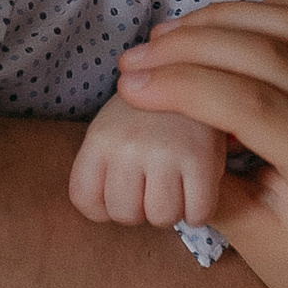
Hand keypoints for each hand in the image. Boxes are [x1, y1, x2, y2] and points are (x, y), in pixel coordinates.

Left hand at [68, 88, 229, 233]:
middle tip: (153, 188)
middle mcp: (127, 145)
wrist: (195, 70)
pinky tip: (198, 192)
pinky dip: (199, 212)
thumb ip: (102, 166)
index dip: (104, 208)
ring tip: (177, 188)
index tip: (123, 191)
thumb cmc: (150, 112)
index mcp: (99, 139)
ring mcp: (164, 151)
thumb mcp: (111, 127)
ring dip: (172, 211)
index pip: (86, 202)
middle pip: (124, 214)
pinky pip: (197, 213)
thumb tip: (106, 215)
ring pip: (161, 217)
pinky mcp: (201, 158)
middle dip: (140, 210)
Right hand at [112, 0, 287, 287]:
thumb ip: (206, 176)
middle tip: (135, 56)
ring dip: (223, 20)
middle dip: (190, 47)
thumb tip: (156, 118)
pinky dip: (271, 9)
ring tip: (169, 37)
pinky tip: (229, 24)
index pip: (249, 103)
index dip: (182, 85)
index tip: (129, 84)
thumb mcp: (249, 235)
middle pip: (269, 53)